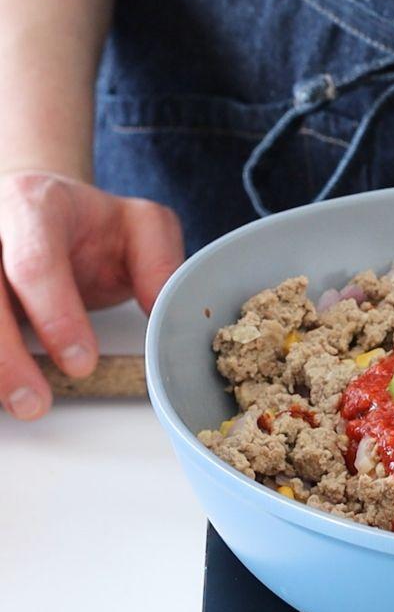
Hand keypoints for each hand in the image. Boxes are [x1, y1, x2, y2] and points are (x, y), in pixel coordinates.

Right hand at [0, 171, 182, 418]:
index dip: (55, 317)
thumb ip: (159, 261)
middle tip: (35, 403)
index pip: (35, 264)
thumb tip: (159, 309)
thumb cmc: (91, 226)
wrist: (40, 206)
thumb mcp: (142, 227)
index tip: (81, 364)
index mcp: (37, 205)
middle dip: (6, 356)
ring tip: (17, 406)